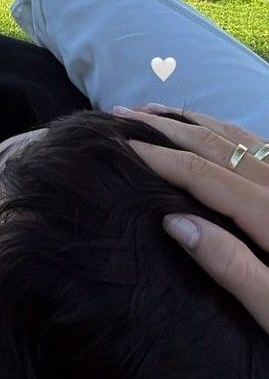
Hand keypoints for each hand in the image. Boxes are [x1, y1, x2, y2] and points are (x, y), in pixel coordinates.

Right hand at [113, 104, 268, 330]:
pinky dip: (225, 131)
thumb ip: (232, 267)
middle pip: (220, 146)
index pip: (206, 175)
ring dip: (194, 122)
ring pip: (240, 138)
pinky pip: (260, 146)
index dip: (162, 157)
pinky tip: (210, 131)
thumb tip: (173, 221)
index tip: (122, 145)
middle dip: (168, 127)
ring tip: (154, 112)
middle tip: (123, 115)